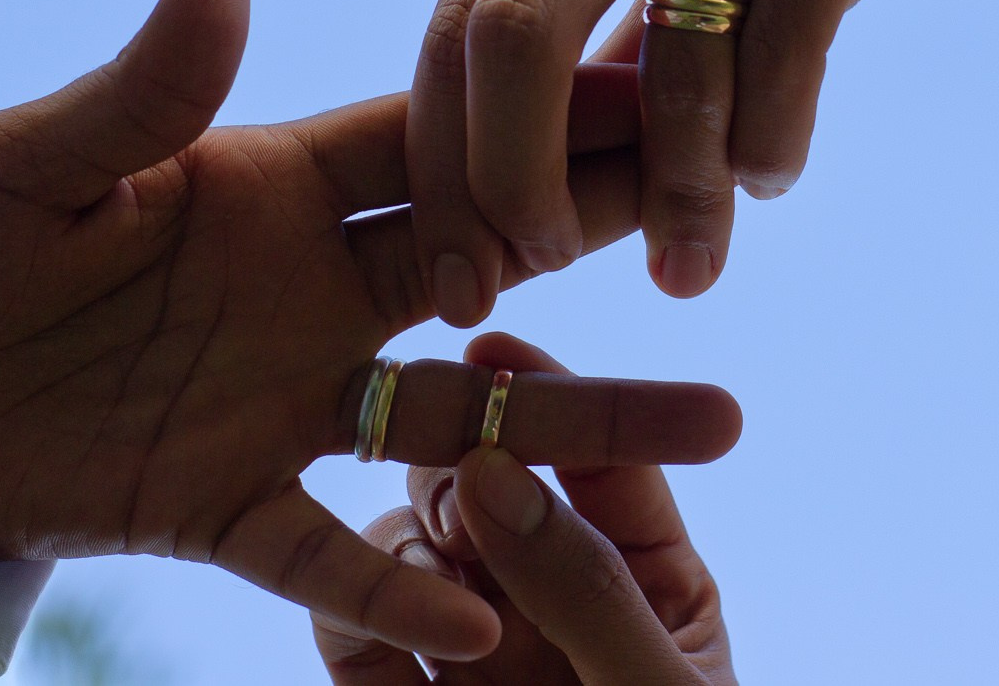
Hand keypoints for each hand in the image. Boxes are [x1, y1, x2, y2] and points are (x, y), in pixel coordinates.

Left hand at [0, 0, 740, 661]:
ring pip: (455, 415)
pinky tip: (486, 606)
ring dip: (570, 425)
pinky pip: (328, 553)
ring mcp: (278, 403)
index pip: (433, 149)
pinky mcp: (223, 505)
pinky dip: (397, 581)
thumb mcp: (38, 162)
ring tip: (711, 429)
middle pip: (484, 266)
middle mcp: (304, 293)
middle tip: (721, 220)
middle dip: (600, 241)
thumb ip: (149, 81)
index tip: (660, 88)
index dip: (542, 122)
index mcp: (270, 190)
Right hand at [314, 334, 735, 685]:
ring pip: (413, 546)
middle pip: (492, 489)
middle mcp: (553, 604)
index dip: (554, 402)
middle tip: (465, 471)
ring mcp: (467, 650)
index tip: (491, 349)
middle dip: (470, 466)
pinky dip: (348, 615)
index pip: (603, 470)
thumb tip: (494, 464)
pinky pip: (350, 633)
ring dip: (414, 542)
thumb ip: (581, 584)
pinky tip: (370, 626)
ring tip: (440, 569)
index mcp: (650, 586)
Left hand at [411, 0, 998, 323]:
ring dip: (680, 193)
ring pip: (676, 63)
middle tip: (547, 264)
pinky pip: (785, 51)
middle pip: (517, 31)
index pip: (453, 28)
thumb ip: (587, 54)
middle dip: (516, 175)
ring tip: (690, 265)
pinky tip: (771, 176)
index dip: (447, 167)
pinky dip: (771, 142)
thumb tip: (519, 219)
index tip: (459, 278)